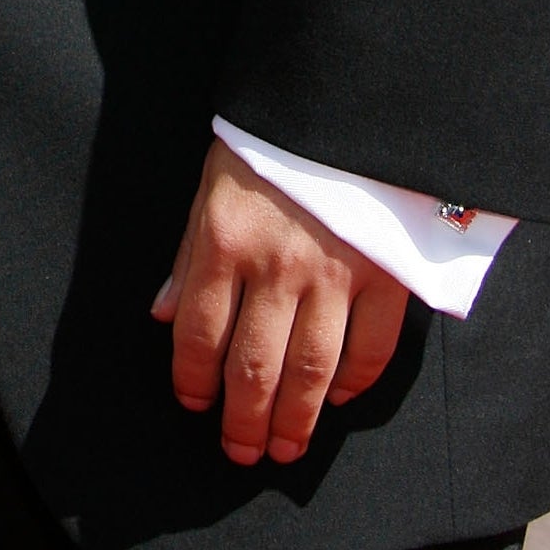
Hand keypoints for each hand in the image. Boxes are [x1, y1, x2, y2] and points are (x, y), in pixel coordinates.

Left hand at [152, 137, 408, 467]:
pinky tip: (340, 400)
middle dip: (243, 420)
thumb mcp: (212, 182)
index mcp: (224, 237)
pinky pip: (372, 349)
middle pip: (254, 367)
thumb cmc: (270, 142)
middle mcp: (277, 264)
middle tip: (240, 452)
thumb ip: (189, 253)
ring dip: (294, 421)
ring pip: (311, 372)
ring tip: (283, 449)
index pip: (198, 332)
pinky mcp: (385, 274)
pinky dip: (356, 384)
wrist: (346, 97)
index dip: (191, 380)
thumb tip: (164, 316)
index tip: (192, 405)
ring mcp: (334, 273)